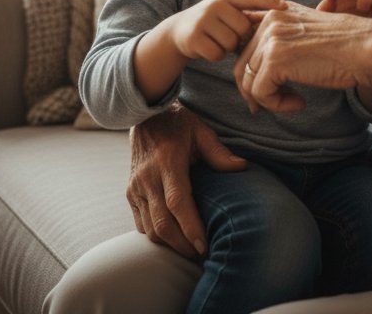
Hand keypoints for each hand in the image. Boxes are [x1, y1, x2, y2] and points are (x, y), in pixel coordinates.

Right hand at [127, 103, 246, 258]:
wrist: (143, 115)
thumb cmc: (177, 123)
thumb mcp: (200, 130)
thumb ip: (218, 152)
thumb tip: (241, 167)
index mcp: (168, 161)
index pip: (177, 202)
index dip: (190, 227)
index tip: (204, 245)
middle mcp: (148, 178)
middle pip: (162, 223)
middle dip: (182, 245)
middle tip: (202, 256)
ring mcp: (136, 187)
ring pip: (149, 229)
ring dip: (169, 245)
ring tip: (191, 251)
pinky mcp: (130, 193)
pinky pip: (141, 224)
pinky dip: (156, 236)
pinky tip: (173, 238)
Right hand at [168, 0, 285, 61]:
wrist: (178, 30)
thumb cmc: (214, 23)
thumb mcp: (228, 13)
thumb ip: (248, 14)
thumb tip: (278, 18)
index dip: (269, 1)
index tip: (285, 6)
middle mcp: (214, 5)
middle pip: (243, 27)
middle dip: (243, 37)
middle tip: (233, 37)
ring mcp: (202, 20)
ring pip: (231, 42)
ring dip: (229, 48)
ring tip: (220, 41)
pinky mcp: (193, 38)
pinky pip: (217, 54)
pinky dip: (217, 56)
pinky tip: (210, 48)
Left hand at [234, 2, 371, 114]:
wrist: (367, 48)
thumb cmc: (344, 45)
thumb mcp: (306, 32)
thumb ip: (281, 40)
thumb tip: (253, 70)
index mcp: (276, 12)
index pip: (245, 44)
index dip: (251, 69)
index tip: (266, 86)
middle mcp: (270, 20)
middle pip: (242, 63)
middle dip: (255, 89)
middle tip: (275, 102)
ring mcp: (272, 39)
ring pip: (248, 81)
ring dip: (267, 99)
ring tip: (290, 101)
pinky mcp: (277, 60)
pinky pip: (261, 93)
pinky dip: (277, 105)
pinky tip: (299, 102)